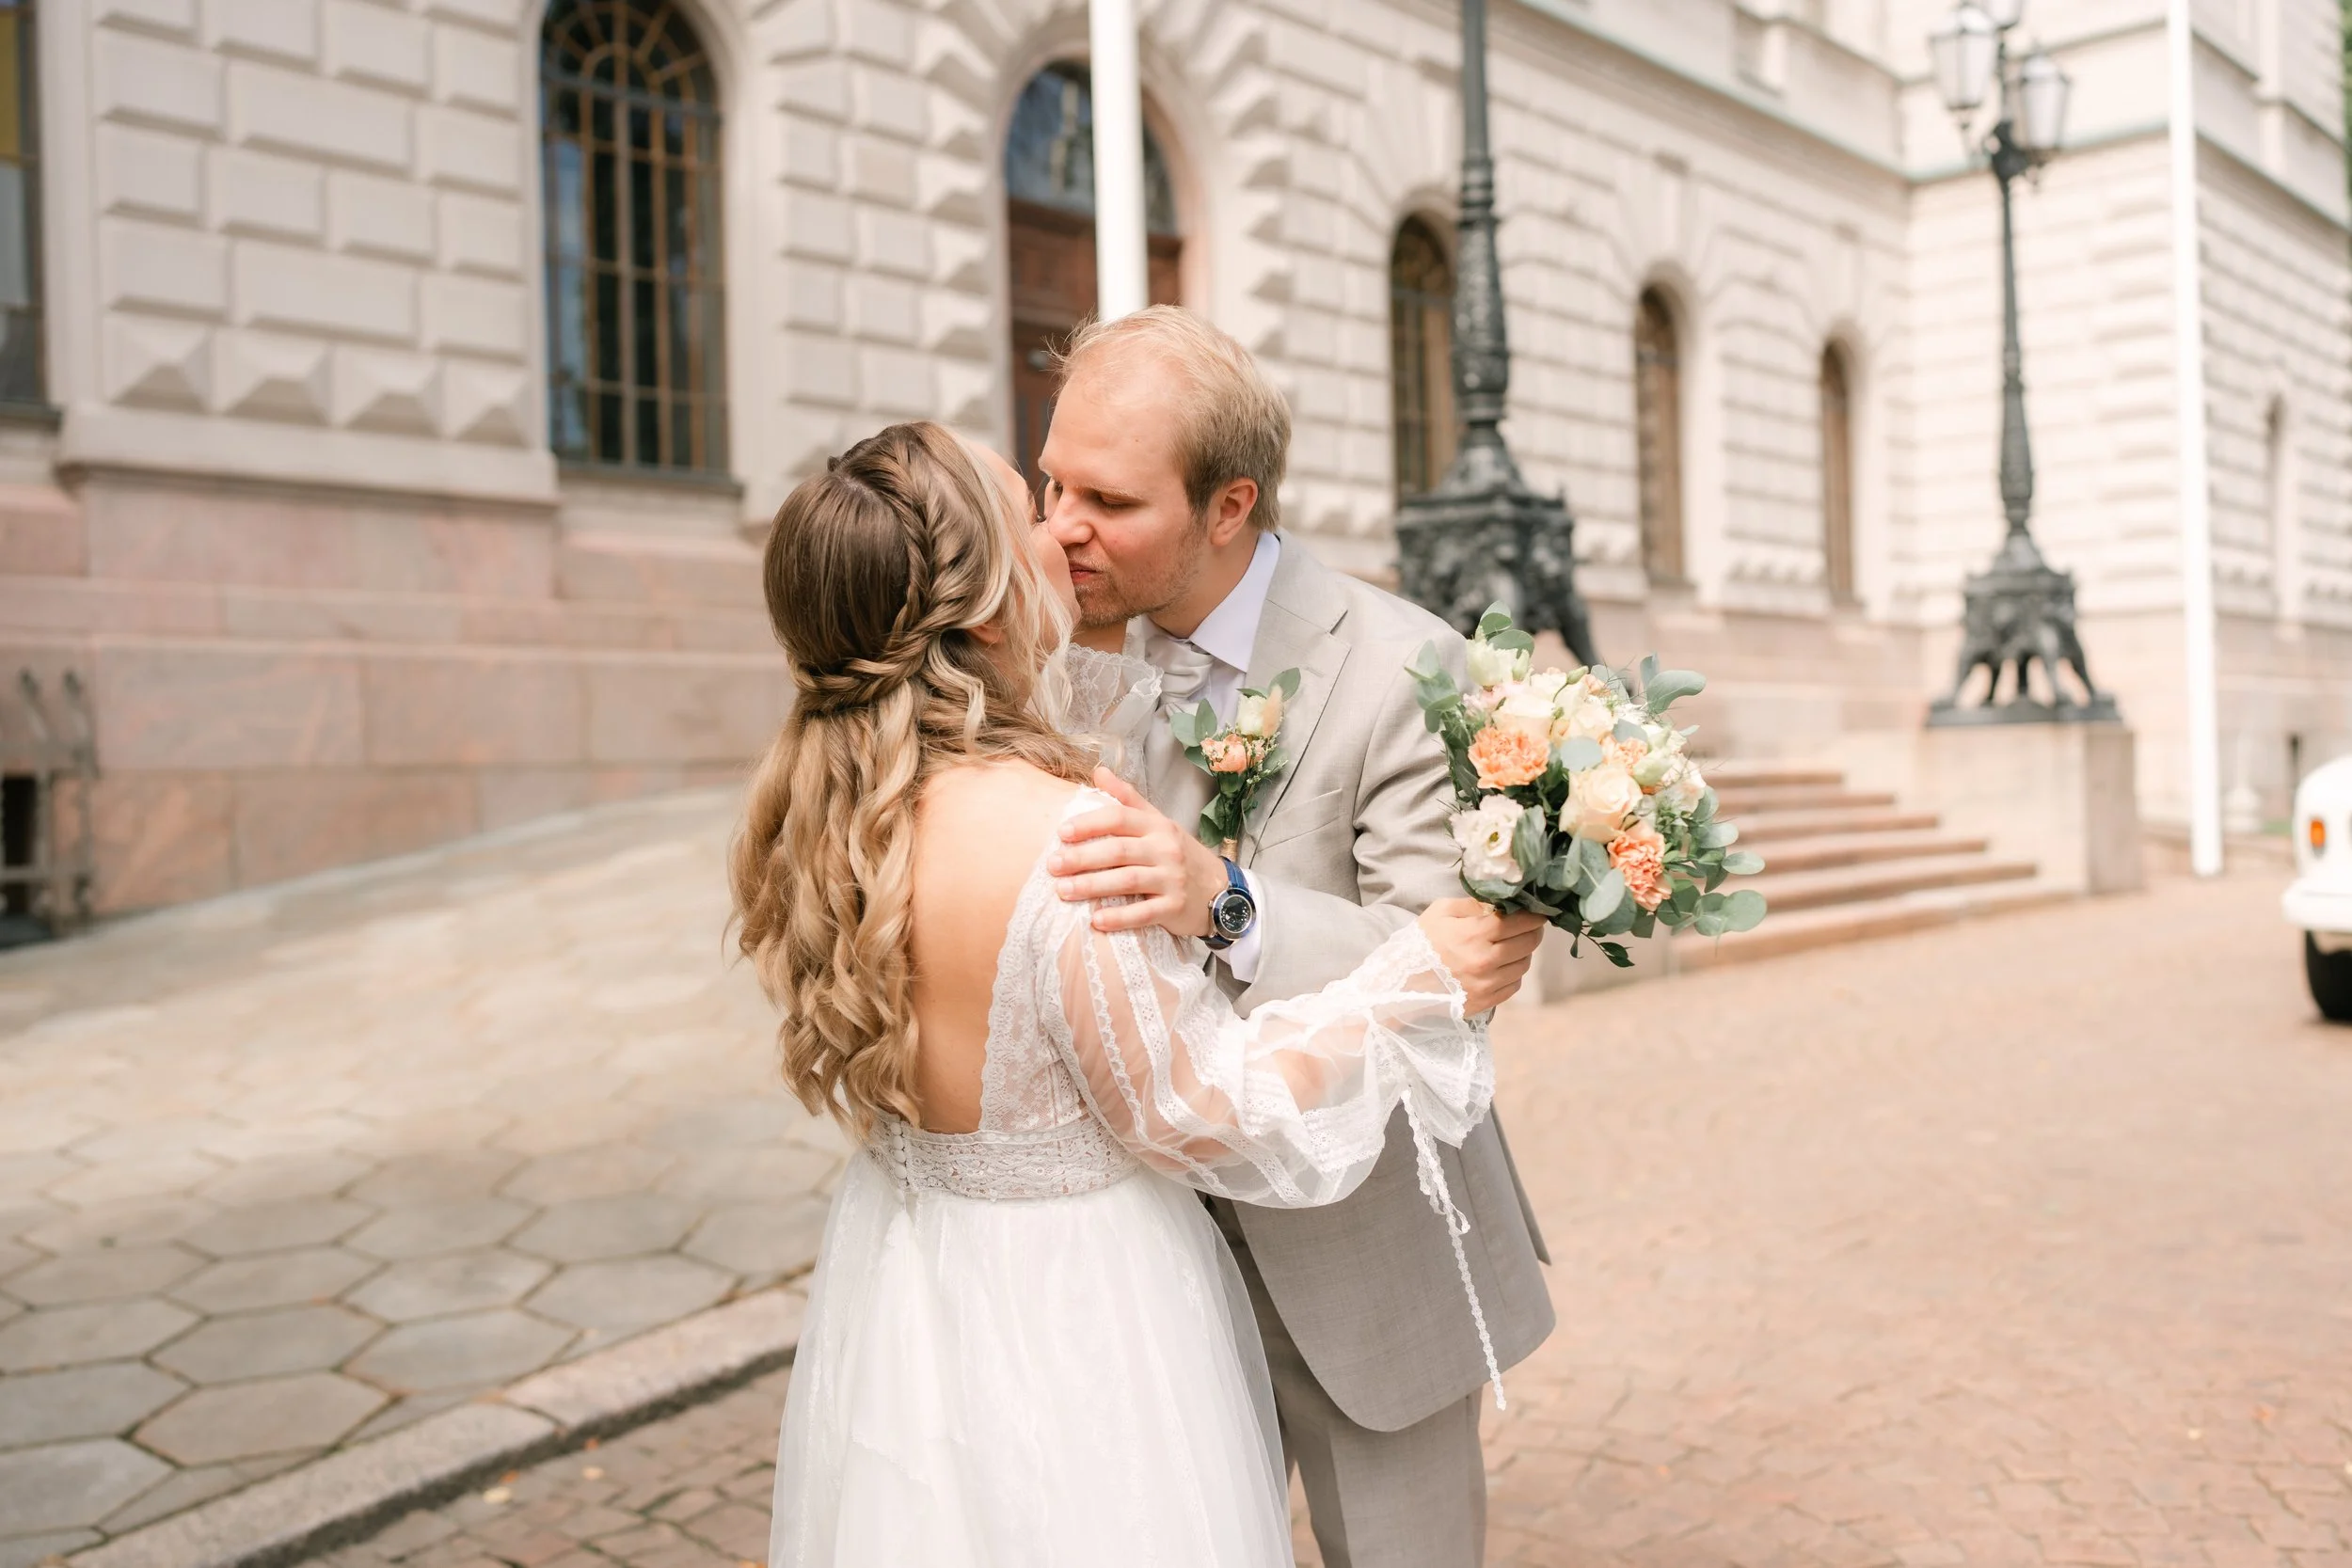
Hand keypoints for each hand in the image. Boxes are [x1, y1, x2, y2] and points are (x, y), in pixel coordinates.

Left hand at [1049, 768, 1228, 937]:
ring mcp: (1172, 879)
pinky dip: (1119, 918)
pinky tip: (1096, 921)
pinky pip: (1144, 914)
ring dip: (1092, 887)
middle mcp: (1165, 849)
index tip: (1061, 833)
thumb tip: (1098, 771)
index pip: (1120, 817)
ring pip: (1127, 881)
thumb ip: (1128, 798)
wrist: (1218, 888)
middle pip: (1118, 851)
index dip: (1089, 824)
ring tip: (1063, 891)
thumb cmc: (1178, 853)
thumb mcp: (1158, 821)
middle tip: (1052, 865)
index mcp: (1157, 825)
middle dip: (1082, 858)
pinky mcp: (1174, 907)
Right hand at [1416, 900, 1547, 1013]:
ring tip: (1512, 946)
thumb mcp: (1440, 912)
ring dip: (1523, 953)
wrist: (1401, 985)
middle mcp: (1485, 961)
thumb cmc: (1420, 944)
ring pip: (1523, 965)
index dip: (1534, 915)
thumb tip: (1499, 902)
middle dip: (1533, 932)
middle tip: (1531, 927)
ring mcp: (1487, 984)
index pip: (1519, 922)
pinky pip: (1514, 985)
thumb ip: (1471, 904)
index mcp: (1473, 934)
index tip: (1539, 912)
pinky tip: (1501, 967)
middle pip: (1528, 943)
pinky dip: (1513, 974)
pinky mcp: (1486, 1002)